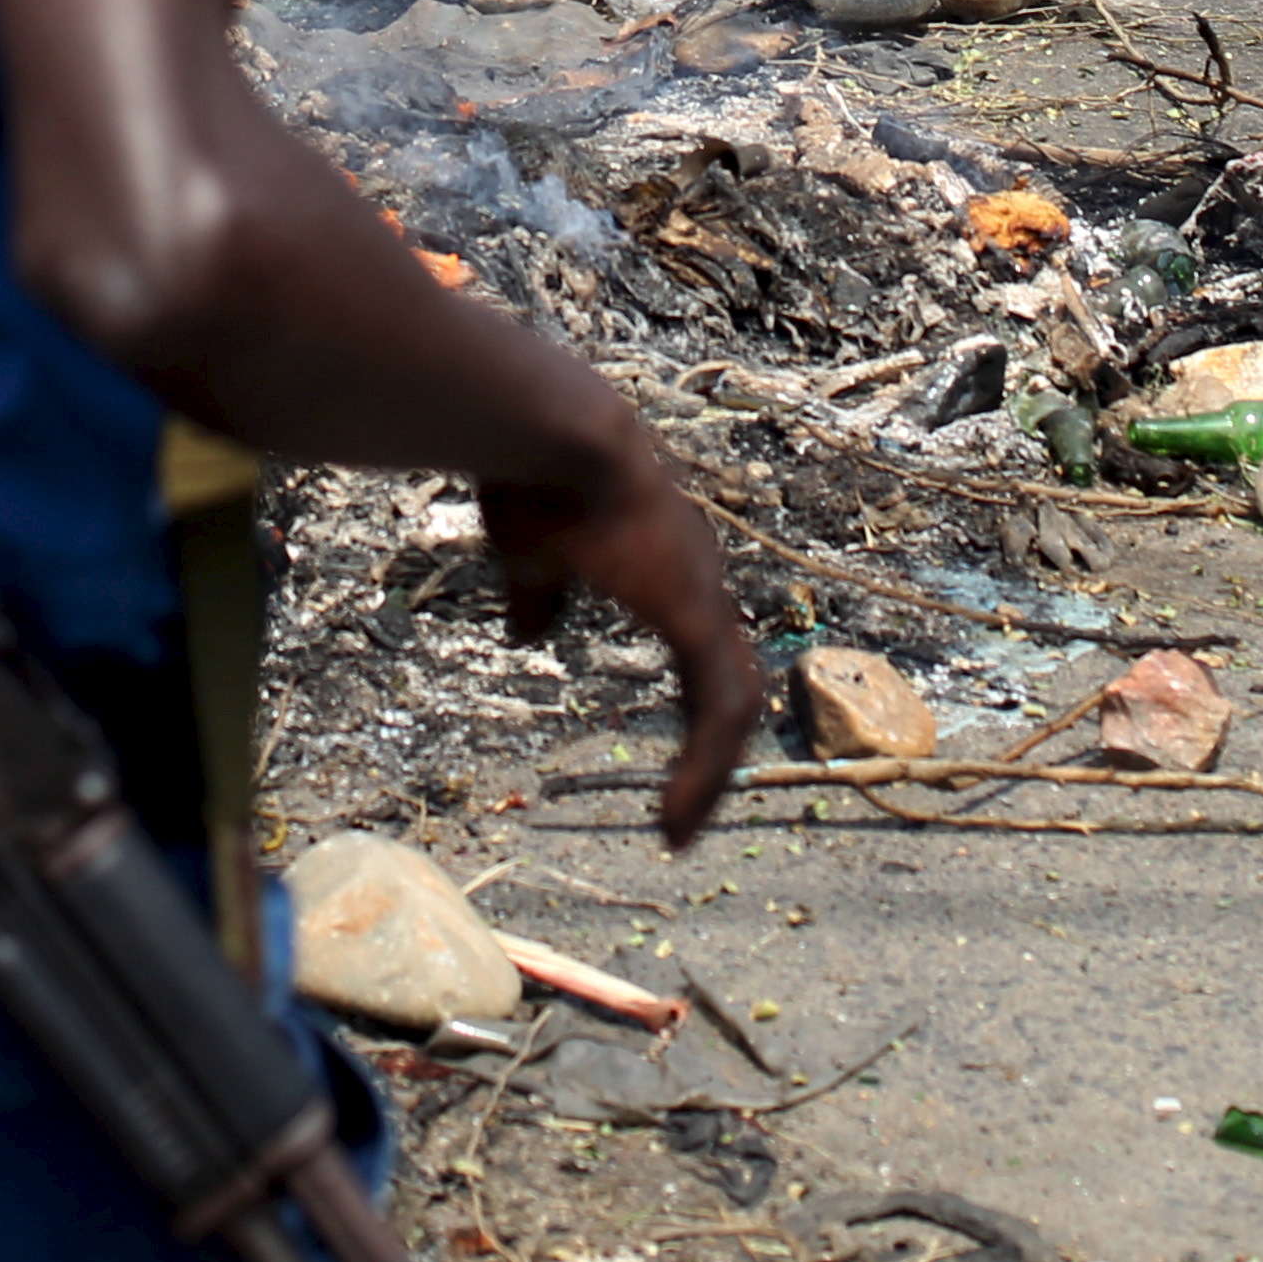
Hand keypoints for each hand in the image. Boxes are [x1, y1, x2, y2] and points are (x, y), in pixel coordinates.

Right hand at [478, 441, 761, 848]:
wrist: (554, 431)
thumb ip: (538, 595)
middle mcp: (697, 580)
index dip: (694, 713)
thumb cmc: (536, 475)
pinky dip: (703, 766)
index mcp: (666, 567)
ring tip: (680, 830)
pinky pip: (717, 706)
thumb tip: (528, 634)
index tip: (670, 762)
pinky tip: (674, 811)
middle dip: (712, 755)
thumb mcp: (529, 552)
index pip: (702, 656)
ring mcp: (701, 594)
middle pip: (728, 685)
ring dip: (712, 771)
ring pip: (734, 703)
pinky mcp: (692, 613)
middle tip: (685, 815)